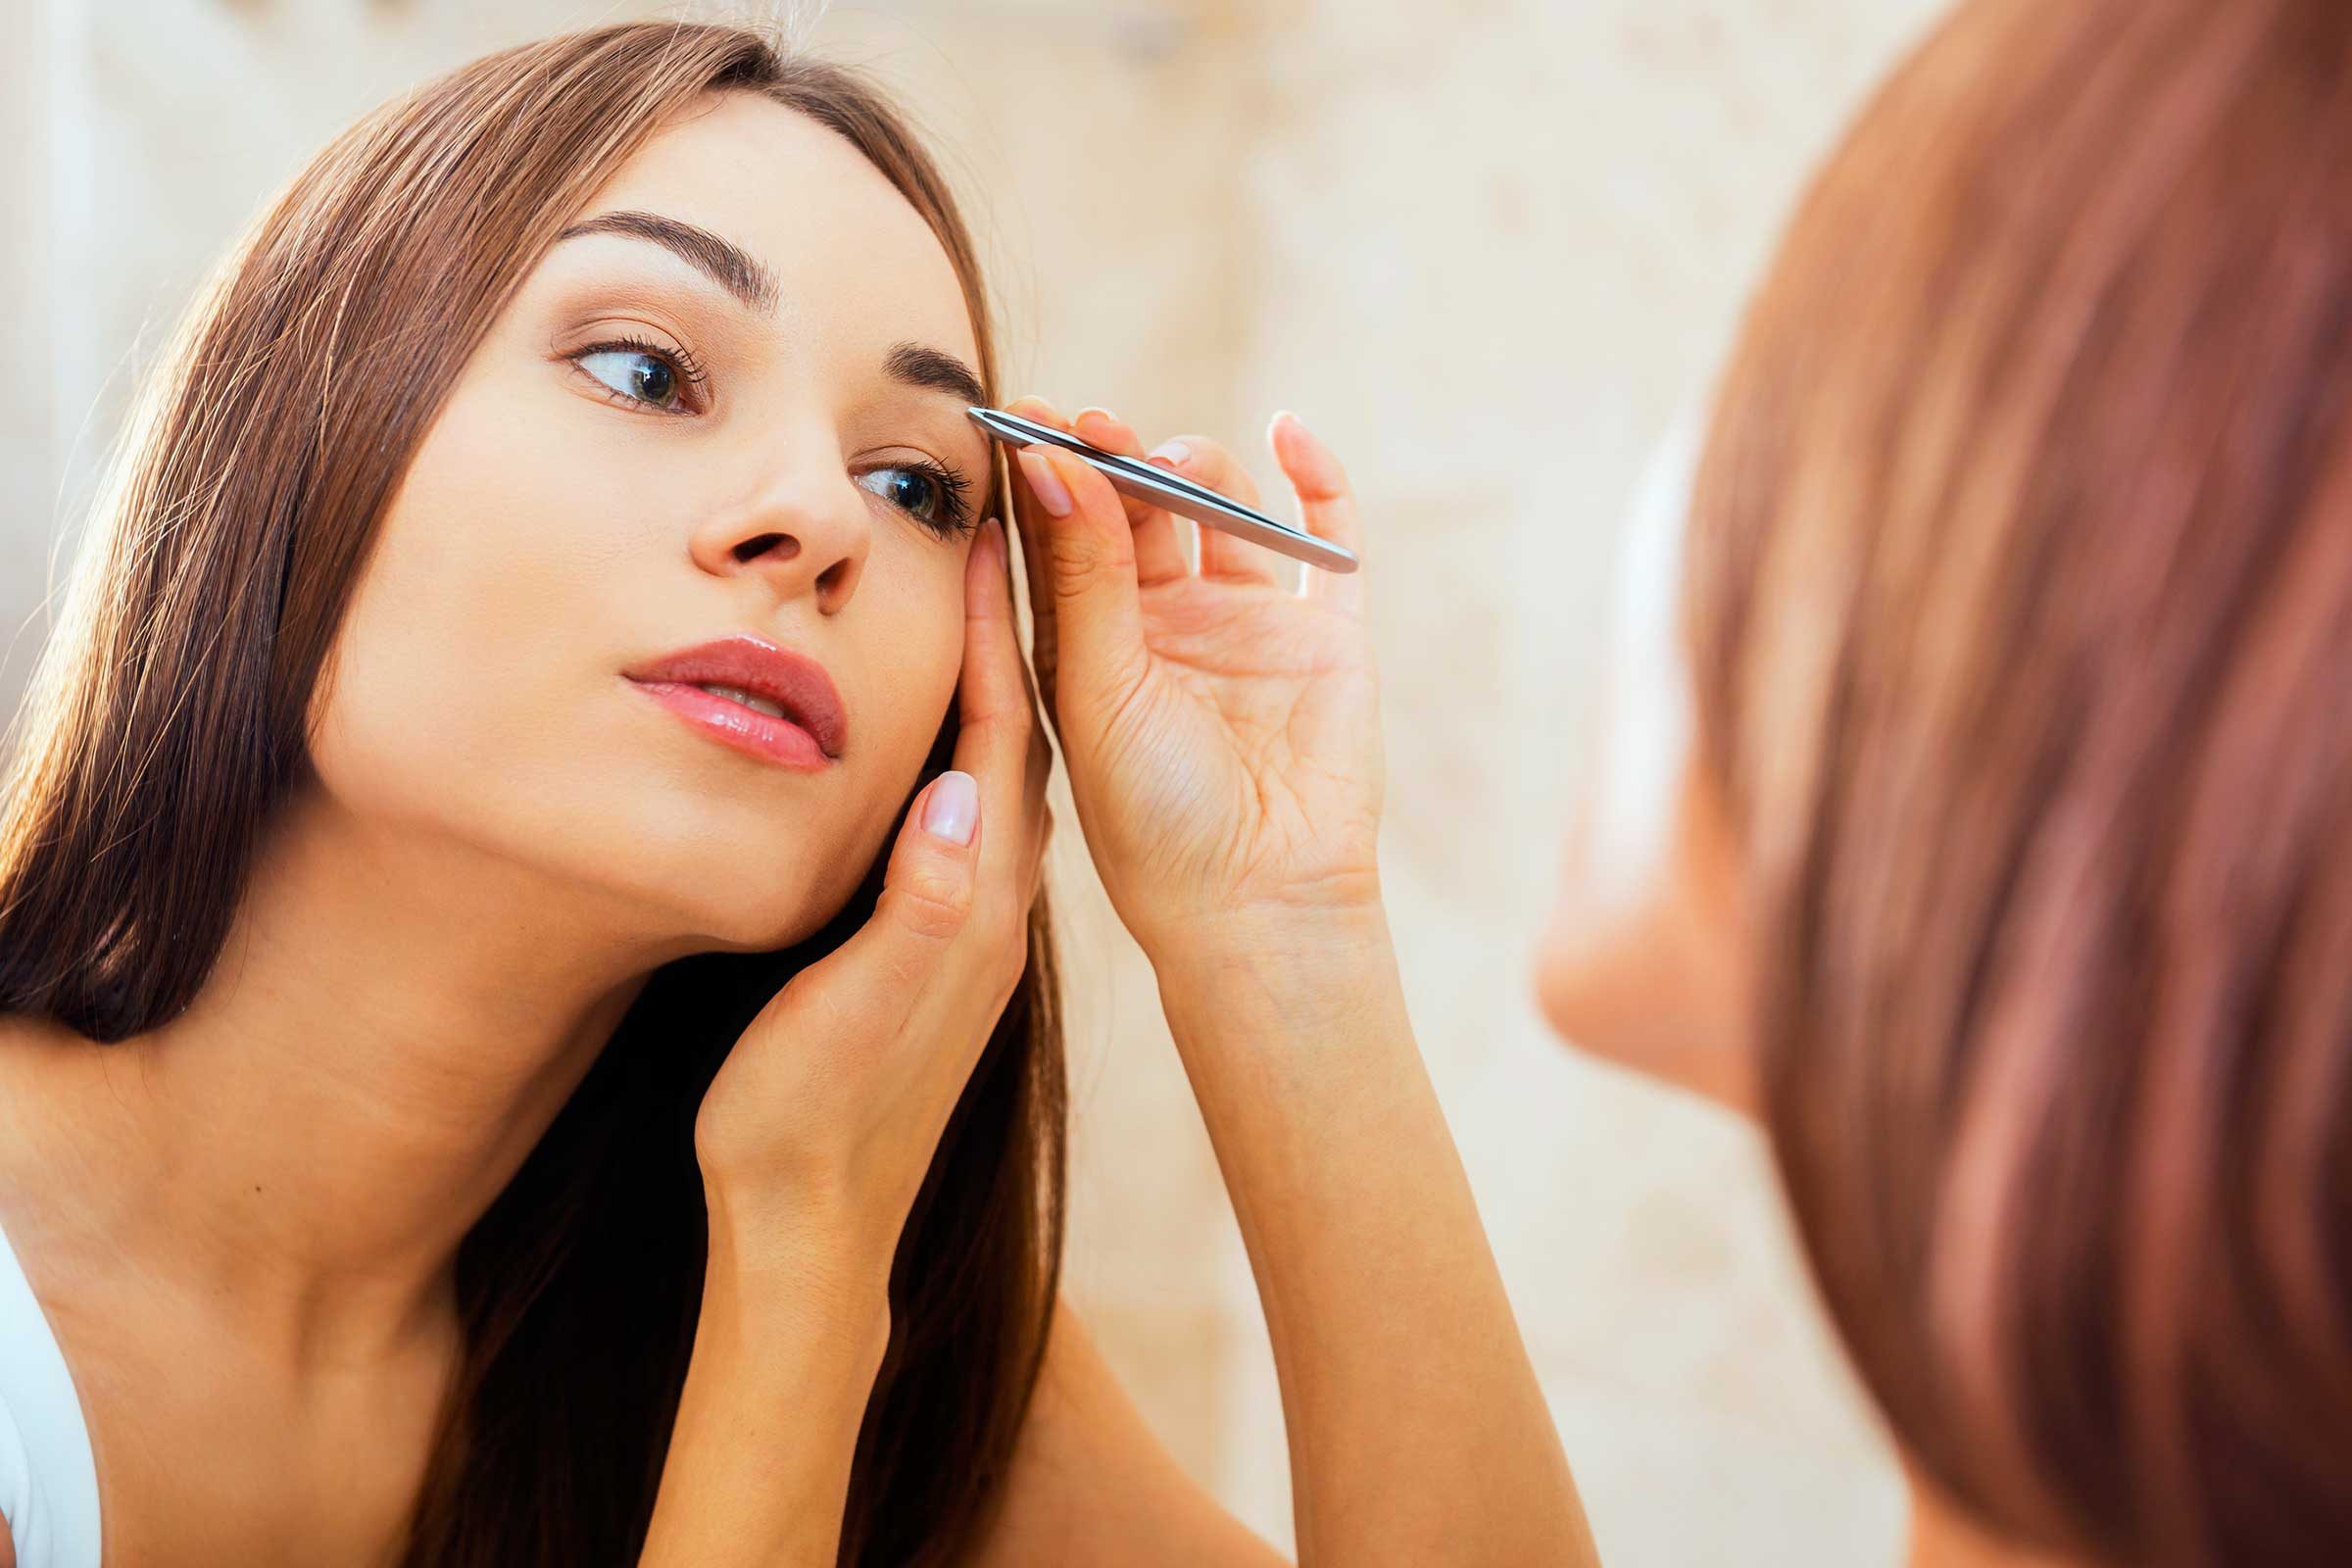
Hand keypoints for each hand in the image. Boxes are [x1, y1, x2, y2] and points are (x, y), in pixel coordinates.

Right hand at [692, 518, 1051, 1283]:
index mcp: (978, 902)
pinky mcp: (934, 946)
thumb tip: (960, 797)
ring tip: (975, 594)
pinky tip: (936, 728)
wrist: (811, 1229)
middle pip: (1017, 735)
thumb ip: (916, 909)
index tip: (989, 530)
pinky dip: (960, 744)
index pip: (1000, 736)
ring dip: (991, 679)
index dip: (996, 629)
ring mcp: (968, 924)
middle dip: (1013, 628)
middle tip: (1003, 530)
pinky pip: (965, 814)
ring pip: (996, 770)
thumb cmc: (812, 1122)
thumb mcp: (853, 1012)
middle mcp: (991, 903)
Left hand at [1004, 400, 1381, 954]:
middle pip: (1140, 508)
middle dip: (1117, 458)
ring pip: (1223, 509)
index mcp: (1091, 642)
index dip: (1048, 469)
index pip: (1065, 531)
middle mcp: (1167, 623)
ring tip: (1174, 469)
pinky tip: (1289, 430)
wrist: (1256, 903)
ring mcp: (1248, 623)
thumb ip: (1083, 572)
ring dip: (1198, 469)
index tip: (1024, 413)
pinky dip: (1316, 479)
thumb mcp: (1098, 687)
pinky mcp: (1325, 633)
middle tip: (1093, 424)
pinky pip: (1325, 537)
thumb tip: (1057, 458)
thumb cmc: (1153, 818)